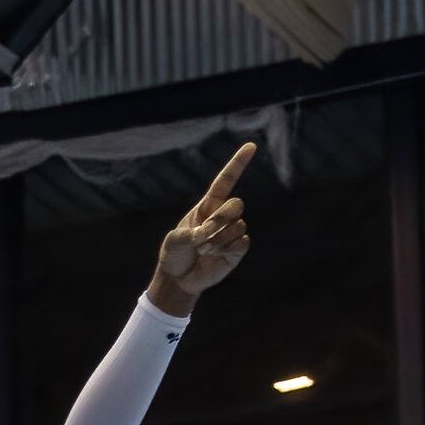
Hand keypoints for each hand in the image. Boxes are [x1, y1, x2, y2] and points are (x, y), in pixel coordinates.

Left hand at [149, 142, 255, 315]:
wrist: (179, 279)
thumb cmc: (174, 255)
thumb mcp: (173, 241)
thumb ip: (187, 234)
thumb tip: (205, 233)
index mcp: (207, 206)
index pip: (225, 181)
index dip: (237, 164)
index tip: (251, 146)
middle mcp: (222, 216)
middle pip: (236, 204)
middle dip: (220, 219)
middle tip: (202, 235)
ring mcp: (233, 231)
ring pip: (238, 226)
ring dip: (217, 241)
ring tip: (203, 250)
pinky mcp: (238, 248)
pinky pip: (242, 242)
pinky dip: (225, 250)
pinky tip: (214, 256)